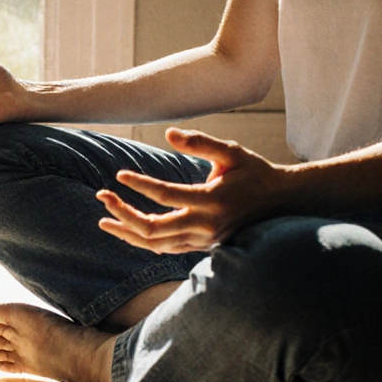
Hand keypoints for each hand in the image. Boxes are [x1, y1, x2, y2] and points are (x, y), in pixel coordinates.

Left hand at [96, 129, 291, 252]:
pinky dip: (143, 242)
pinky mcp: (201, 246)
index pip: (166, 196)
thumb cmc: (254, 172)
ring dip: (126, 233)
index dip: (140, 185)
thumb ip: (200, 142)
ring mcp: (203, 240)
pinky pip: (166, 248)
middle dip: (123, 214)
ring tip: (103, 221)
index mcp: (212, 200)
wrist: (280, 204)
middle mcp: (205, 225)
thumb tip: (169, 133)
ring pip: (156, 244)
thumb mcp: (232, 151)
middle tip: (102, 196)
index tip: (119, 175)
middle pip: (153, 228)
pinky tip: (126, 230)